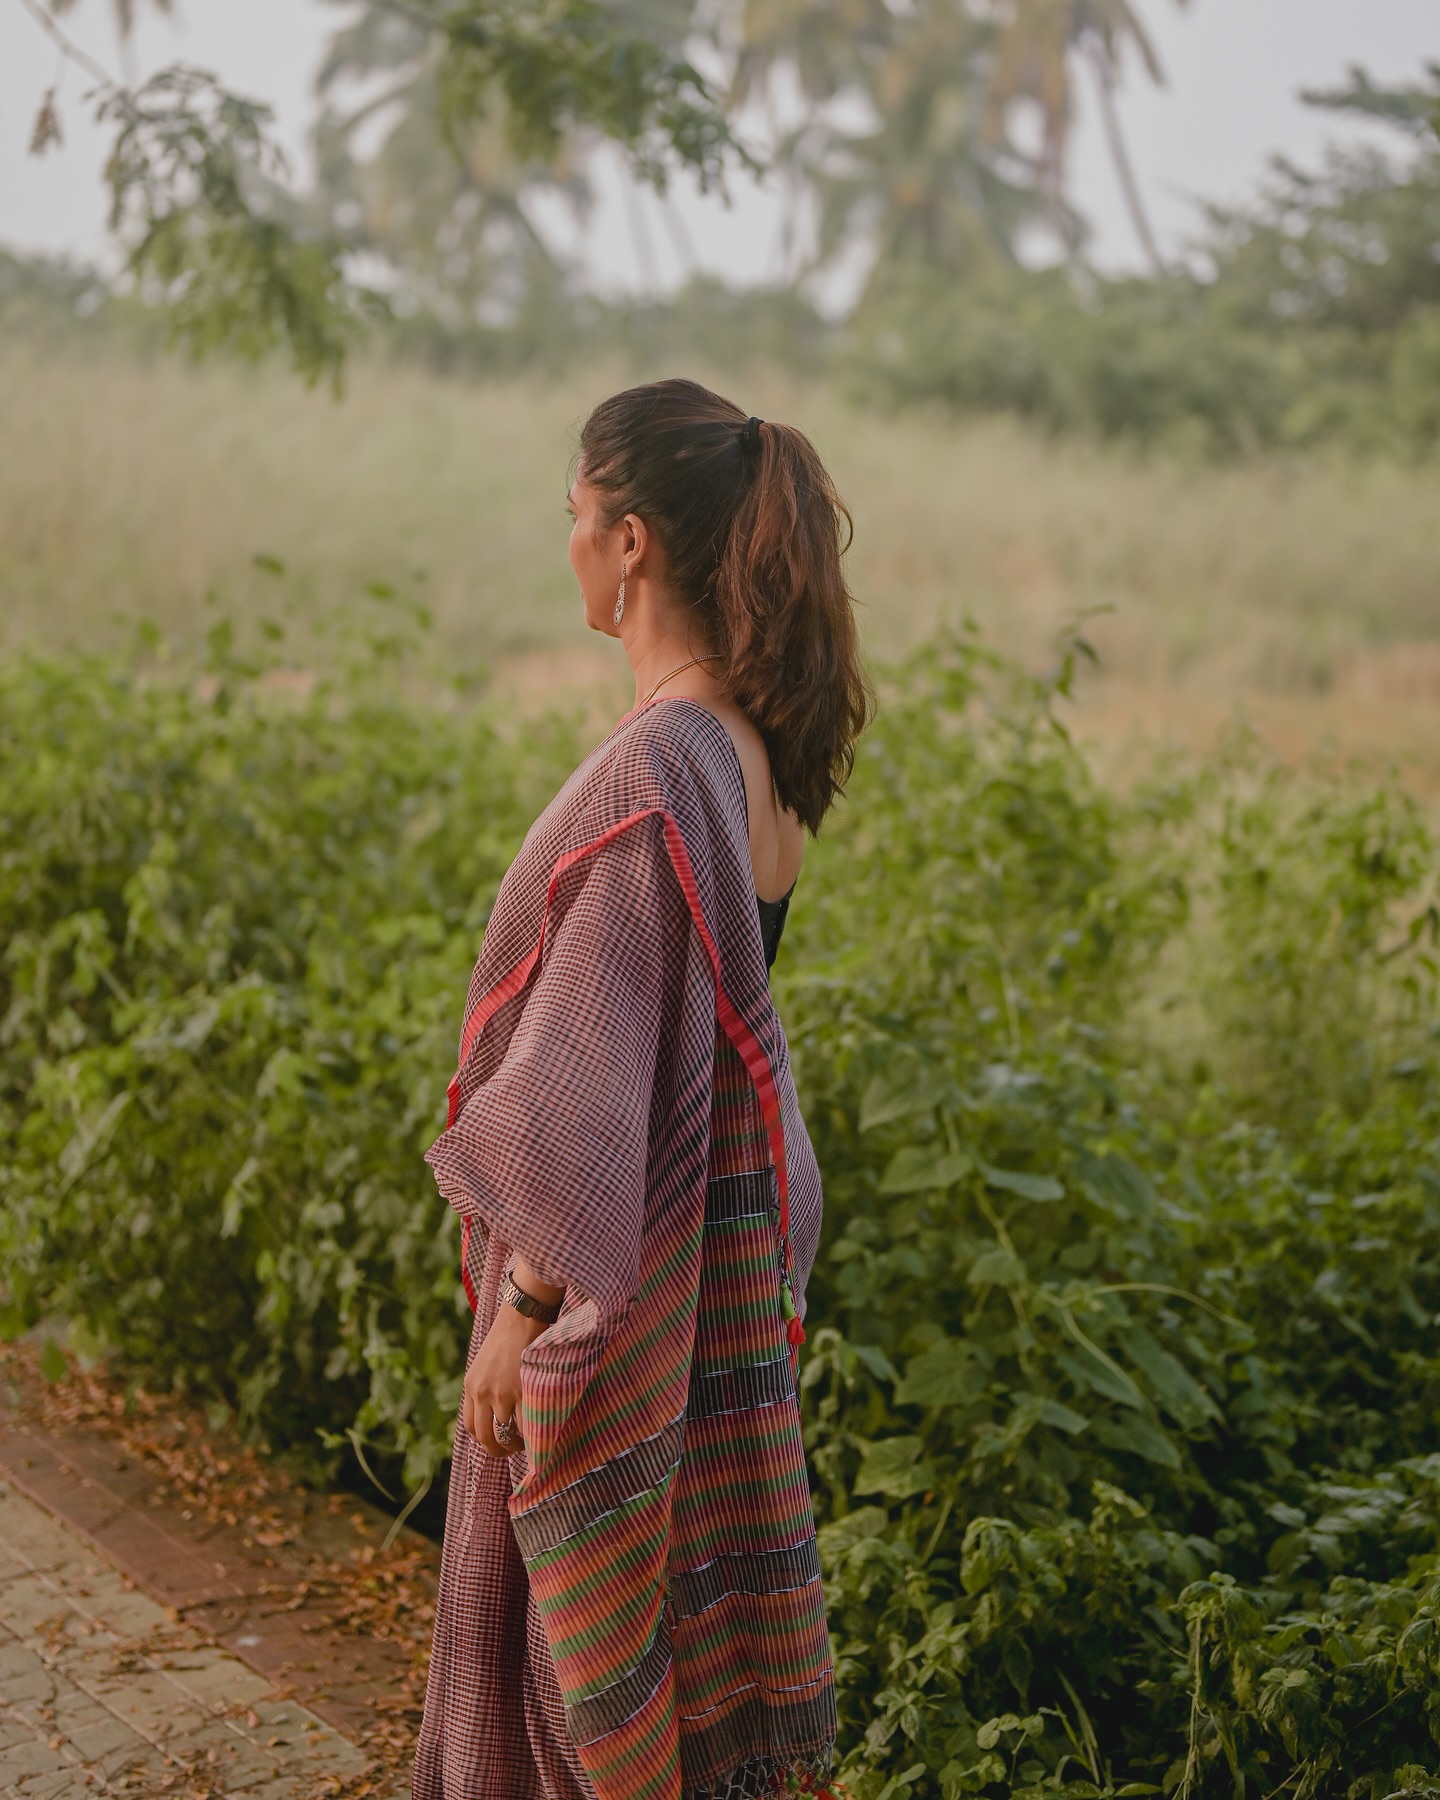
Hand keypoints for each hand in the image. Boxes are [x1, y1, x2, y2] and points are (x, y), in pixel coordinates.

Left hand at [463, 1295, 547, 1456]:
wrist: (524, 1313)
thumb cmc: (510, 1335)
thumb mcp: (486, 1362)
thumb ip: (486, 1387)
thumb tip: (496, 1416)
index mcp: (471, 1386)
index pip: (472, 1428)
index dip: (486, 1440)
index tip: (500, 1441)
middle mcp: (482, 1393)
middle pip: (486, 1437)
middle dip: (501, 1449)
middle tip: (515, 1449)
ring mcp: (501, 1394)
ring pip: (506, 1435)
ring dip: (518, 1443)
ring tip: (530, 1440)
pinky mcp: (522, 1390)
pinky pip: (525, 1425)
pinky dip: (532, 1433)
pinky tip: (539, 1430)